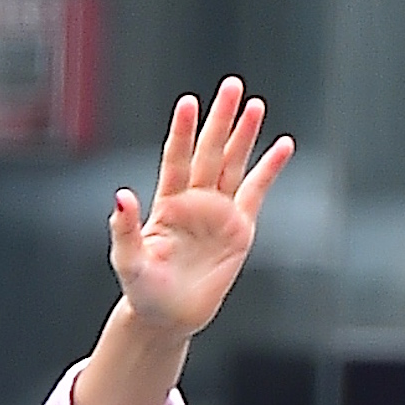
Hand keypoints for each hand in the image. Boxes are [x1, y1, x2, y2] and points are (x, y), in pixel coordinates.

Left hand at [69, 76, 292, 404]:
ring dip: (244, 136)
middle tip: (231, 86)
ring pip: (234, 165)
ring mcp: (219, 212)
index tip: (188, 103)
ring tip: (255, 105)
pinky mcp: (239, 229)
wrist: (168, 318)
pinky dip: (269, 169)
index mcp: (167, 203)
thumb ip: (124, 229)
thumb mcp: (128, 262)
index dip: (183, 132)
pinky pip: (257, 192)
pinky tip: (283, 146)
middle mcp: (195, 201)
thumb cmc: (143, 292)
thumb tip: (121, 196)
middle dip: (221, 120)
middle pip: (210, 152)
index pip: (177, 159)